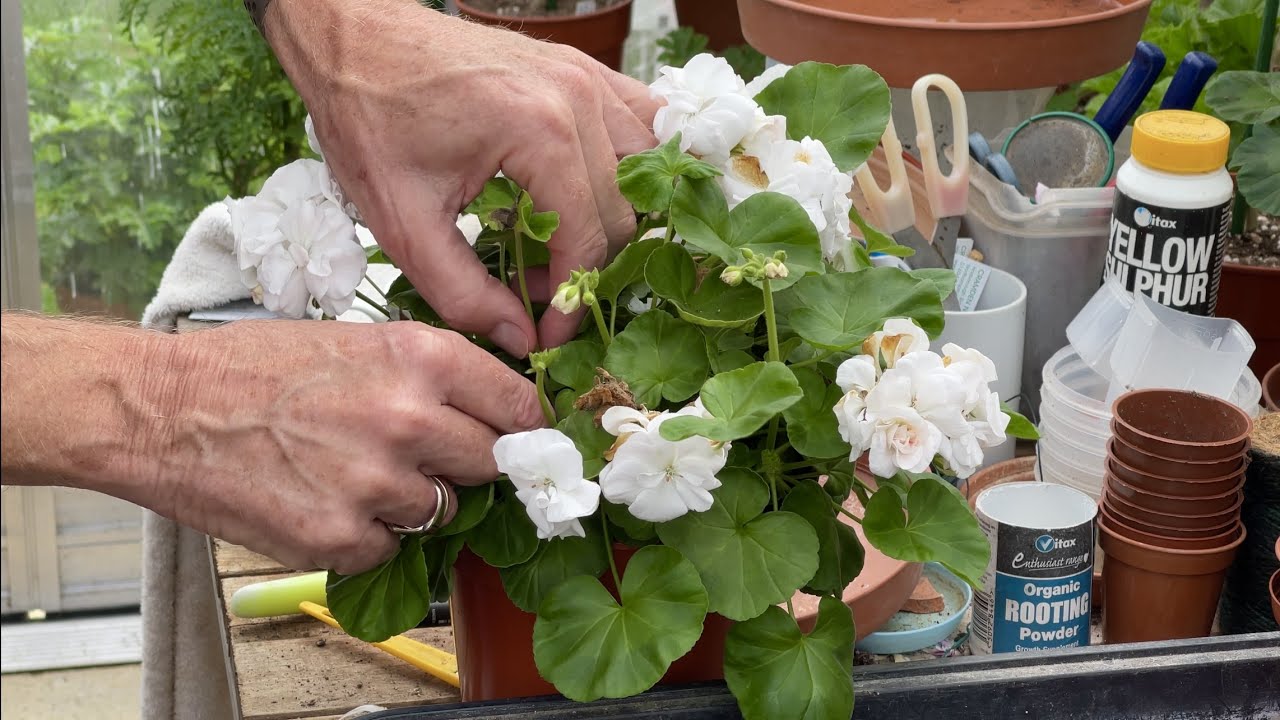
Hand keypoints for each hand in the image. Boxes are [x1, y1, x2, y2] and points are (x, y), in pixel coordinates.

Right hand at [146, 320, 543, 573]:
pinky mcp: (339, 537)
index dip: (522, 427)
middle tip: (422, 456)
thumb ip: (429, 374)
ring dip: (412, 501)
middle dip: (464, 464)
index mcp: (419, 358)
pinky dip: (365, 536)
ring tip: (355, 473)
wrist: (167, 409)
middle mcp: (408, 419)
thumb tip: (490, 410)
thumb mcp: (357, 339)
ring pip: (442, 511)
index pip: (518, 407)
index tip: (520, 440)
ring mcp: (375, 483)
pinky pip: (389, 549)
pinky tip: (325, 502)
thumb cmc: (256, 367)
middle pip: (489, 463)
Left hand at [265, 0, 658, 355]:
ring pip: (644, 169)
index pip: (590, 241)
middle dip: (587, 264)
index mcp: (539, 133)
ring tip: (565, 244)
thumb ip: (463, 293)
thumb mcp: (403, 222)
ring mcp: (587, 75)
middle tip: (539, 287)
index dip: (571, 300)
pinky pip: (641, 122)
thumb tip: (520, 338)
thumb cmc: (370, 117)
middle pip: (624, 211)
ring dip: (615, 217)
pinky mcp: (582, 67)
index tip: (546, 331)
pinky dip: (632, 165)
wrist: (355, 38)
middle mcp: (578, 98)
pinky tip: (597, 193)